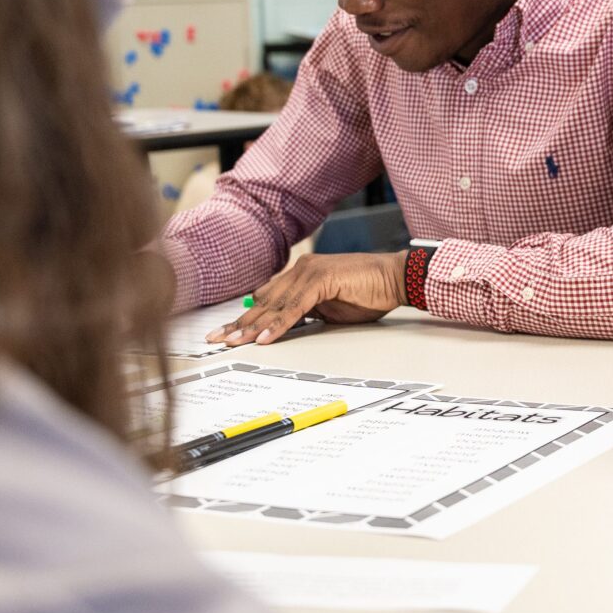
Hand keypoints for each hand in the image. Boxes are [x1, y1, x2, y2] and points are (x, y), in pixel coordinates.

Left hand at [210, 251, 407, 344]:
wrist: (395, 278)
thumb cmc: (368, 292)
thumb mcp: (330, 307)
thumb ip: (305, 312)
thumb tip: (283, 326)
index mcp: (301, 275)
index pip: (266, 299)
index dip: (245, 317)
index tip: (227, 334)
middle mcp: (300, 270)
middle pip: (263, 301)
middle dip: (239, 323)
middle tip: (216, 339)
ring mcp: (310, 273)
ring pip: (274, 305)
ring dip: (252, 326)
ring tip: (233, 342)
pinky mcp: (321, 280)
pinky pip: (294, 308)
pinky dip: (278, 324)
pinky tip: (263, 338)